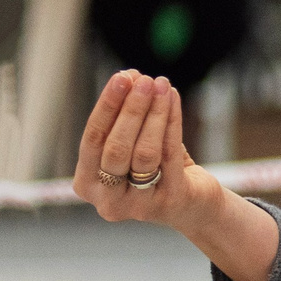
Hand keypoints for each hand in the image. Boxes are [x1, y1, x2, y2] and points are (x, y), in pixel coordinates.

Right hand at [72, 69, 217, 229]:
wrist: (193, 205)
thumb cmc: (155, 170)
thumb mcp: (133, 145)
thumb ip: (125, 117)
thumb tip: (129, 76)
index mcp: (87, 184)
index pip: (91, 140)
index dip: (106, 107)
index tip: (121, 78)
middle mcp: (108, 200)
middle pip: (116, 148)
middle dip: (130, 110)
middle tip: (143, 80)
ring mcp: (139, 204)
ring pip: (144, 152)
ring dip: (154, 114)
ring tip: (162, 85)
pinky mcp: (170, 200)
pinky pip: (170, 154)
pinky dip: (171, 122)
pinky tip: (173, 99)